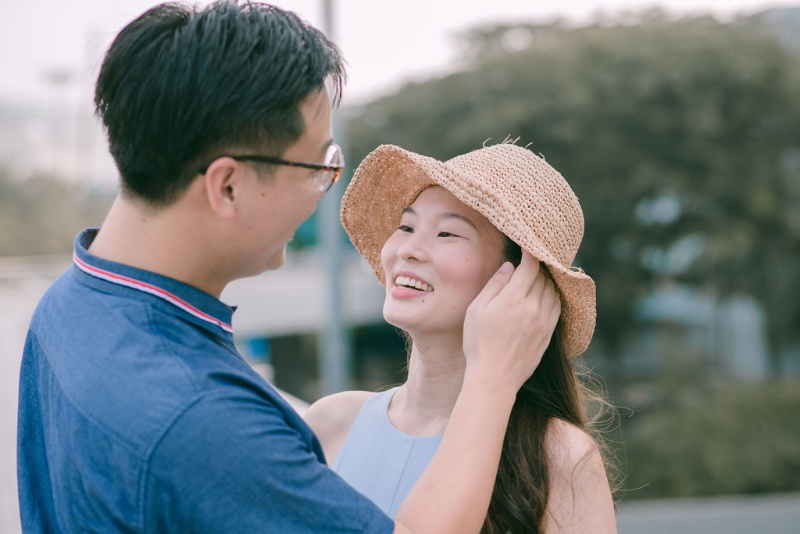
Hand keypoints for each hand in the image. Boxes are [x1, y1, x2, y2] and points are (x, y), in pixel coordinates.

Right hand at [462, 251, 560, 391]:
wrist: (494, 378)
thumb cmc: (478, 343)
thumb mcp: (477, 310)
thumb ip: (495, 285)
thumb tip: (510, 267)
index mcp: (514, 299)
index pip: (531, 266)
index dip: (531, 252)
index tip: (528, 244)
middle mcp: (534, 308)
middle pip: (543, 277)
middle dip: (538, 265)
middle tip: (532, 257)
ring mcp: (544, 321)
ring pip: (553, 291)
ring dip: (547, 280)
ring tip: (538, 275)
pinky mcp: (549, 334)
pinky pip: (557, 307)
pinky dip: (553, 295)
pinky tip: (545, 295)